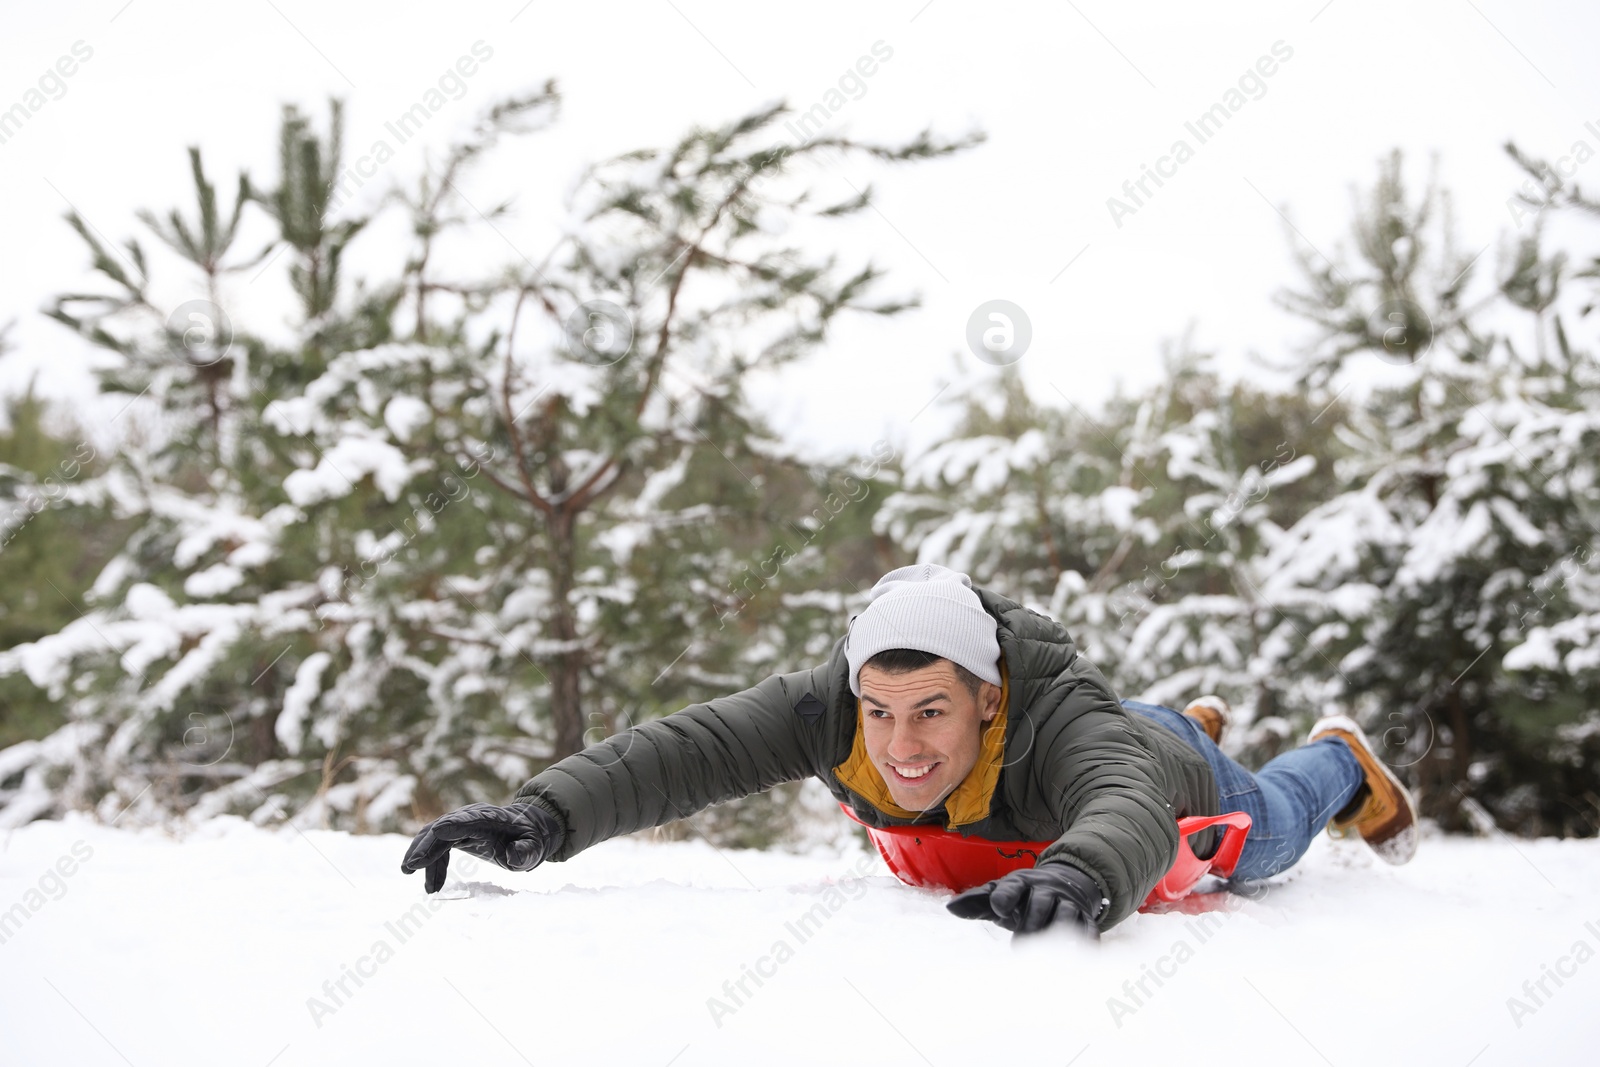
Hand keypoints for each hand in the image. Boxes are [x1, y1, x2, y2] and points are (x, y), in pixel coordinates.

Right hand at [400, 802, 564, 893]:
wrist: (525, 830)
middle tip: (411, 866)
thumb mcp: (535, 848)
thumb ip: (526, 852)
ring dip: (420, 852)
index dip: (453, 825)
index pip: (469, 819)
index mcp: (491, 819)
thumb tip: (513, 856)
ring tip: (407, 872)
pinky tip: (432, 886)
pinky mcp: (456, 833)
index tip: (436, 833)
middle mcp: (472, 817)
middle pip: (443, 827)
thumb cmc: (530, 840)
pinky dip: (431, 864)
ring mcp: (462, 823)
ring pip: (434, 834)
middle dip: (426, 845)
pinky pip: (438, 846)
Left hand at [946, 862, 1106, 937]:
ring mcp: (1066, 902)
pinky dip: (1086, 940)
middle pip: (1040, 902)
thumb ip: (976, 902)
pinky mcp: (1084, 917)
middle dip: (1031, 922)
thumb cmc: (1022, 896)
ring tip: (1046, 951)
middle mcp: (1045, 890)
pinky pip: (1089, 927)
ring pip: (1065, 914)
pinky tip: (1078, 955)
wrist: (1063, 884)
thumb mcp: (1000, 894)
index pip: (1012, 887)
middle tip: (1021, 944)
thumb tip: (950, 907)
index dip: (1005, 896)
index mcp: (1021, 883)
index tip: (998, 909)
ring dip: (1056, 931)